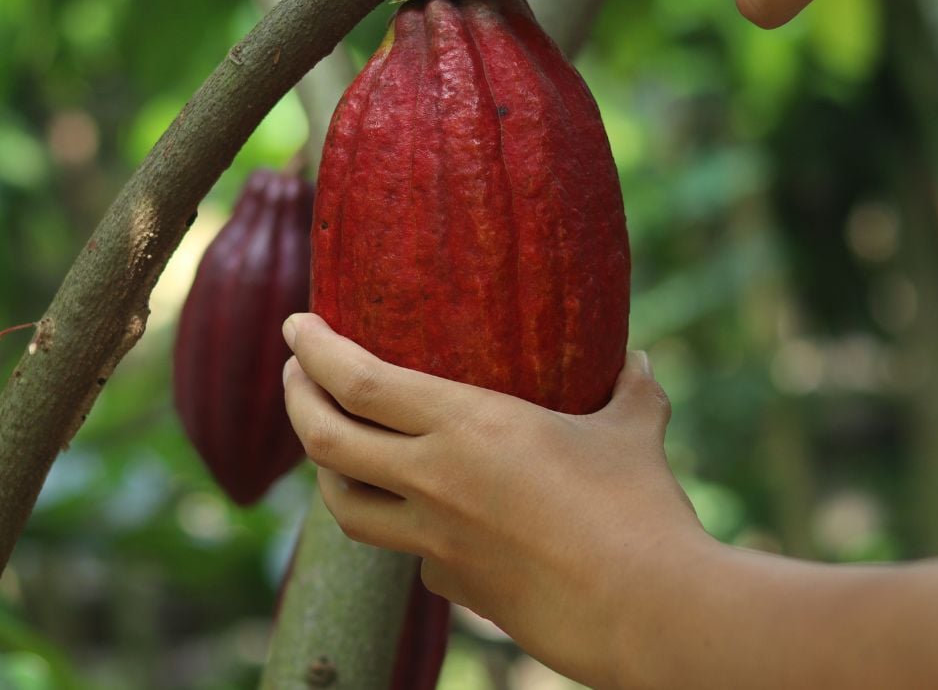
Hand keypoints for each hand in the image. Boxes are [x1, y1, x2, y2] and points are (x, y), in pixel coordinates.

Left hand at [281, 313, 703, 686]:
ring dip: (328, 472)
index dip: (313, 351)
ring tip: (333, 447)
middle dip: (297, 401)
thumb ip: (630, 390)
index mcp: (467, 425)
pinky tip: (425, 524)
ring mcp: (436, 542)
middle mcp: (435, 481)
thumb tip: (640, 360)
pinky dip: (407, 533)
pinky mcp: (456, 588)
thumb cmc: (641, 511)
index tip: (295, 325)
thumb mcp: (634, 432)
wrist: (645, 611)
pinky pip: (412, 556)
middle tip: (293, 374)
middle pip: (324, 440)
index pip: (358, 380)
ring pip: (346, 506)